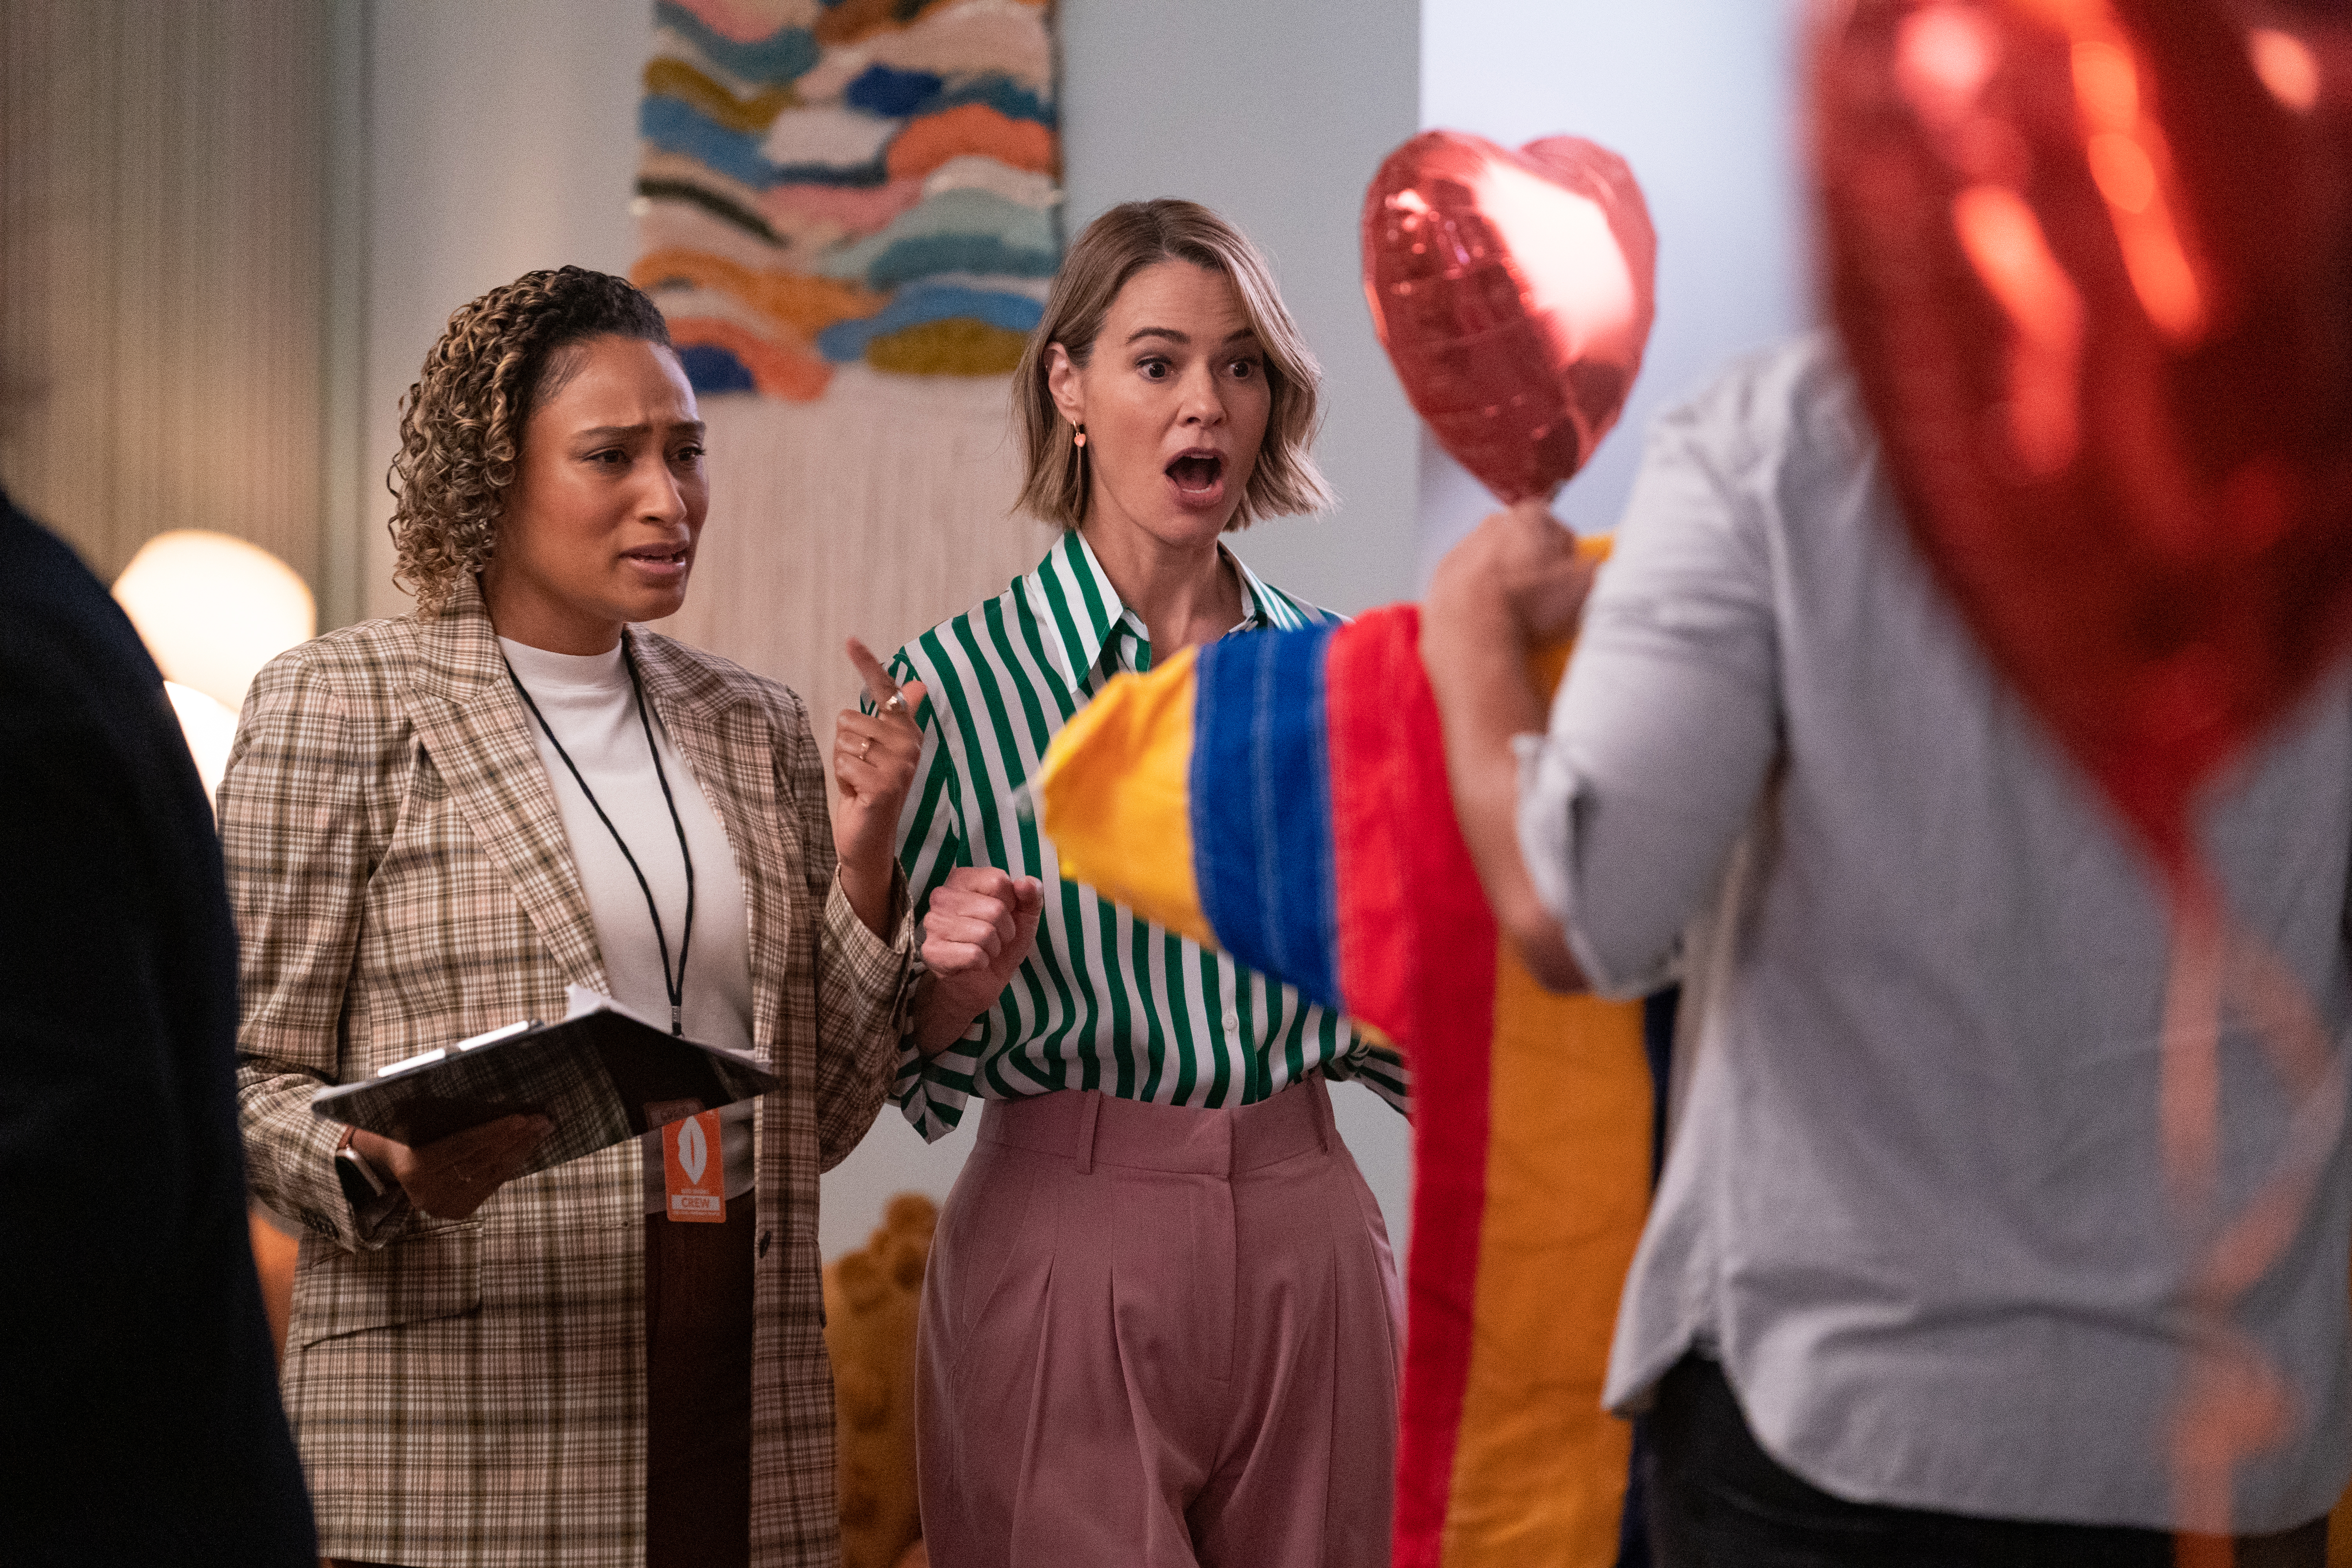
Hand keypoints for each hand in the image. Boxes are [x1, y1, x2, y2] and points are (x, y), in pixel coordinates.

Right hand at [349, 1113, 551, 1221]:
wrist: (388, 1167)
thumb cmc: (404, 1134)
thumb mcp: (409, 1118)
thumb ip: (430, 1108)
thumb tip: (458, 1079)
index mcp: (415, 1167)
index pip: (463, 1145)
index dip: (493, 1131)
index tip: (520, 1118)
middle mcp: (428, 1191)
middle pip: (481, 1159)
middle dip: (515, 1139)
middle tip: (540, 1120)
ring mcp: (443, 1205)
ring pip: (491, 1174)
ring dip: (520, 1151)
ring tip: (540, 1131)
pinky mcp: (457, 1210)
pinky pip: (491, 1185)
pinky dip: (510, 1166)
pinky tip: (525, 1149)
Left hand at [835, 638, 929, 935]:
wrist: (870, 838)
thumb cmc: (872, 790)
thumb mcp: (881, 749)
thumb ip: (897, 715)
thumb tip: (917, 683)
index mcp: (908, 732)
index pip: (886, 690)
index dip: (867, 664)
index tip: (850, 639)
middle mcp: (909, 745)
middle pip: (849, 718)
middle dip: (845, 745)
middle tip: (861, 770)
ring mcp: (898, 767)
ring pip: (844, 740)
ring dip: (843, 762)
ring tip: (859, 781)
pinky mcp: (883, 786)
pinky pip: (844, 763)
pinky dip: (843, 780)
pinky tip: (857, 794)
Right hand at [914, 866, 1046, 1055]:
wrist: (980, 982)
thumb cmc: (1000, 942)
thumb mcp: (1024, 916)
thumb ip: (1031, 895)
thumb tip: (1026, 882)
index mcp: (962, 879)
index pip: (998, 881)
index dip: (1011, 903)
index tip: (1004, 915)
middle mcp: (942, 896)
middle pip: (995, 908)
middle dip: (1005, 929)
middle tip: (995, 938)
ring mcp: (933, 923)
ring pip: (985, 933)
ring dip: (993, 947)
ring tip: (985, 949)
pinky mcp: (932, 951)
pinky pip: (973, 954)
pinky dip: (982, 962)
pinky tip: (974, 962)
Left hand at [1426, 497, 1597, 647]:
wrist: (1471, 630)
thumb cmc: (1523, 606)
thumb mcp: (1581, 587)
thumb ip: (1597, 570)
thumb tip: (1601, 568)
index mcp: (1530, 518)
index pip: (1557, 526)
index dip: (1568, 552)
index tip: (1571, 570)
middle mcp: (1492, 526)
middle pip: (1523, 542)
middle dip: (1536, 565)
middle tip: (1547, 596)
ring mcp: (1464, 550)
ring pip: (1493, 563)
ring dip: (1506, 582)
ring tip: (1520, 614)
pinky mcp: (1444, 577)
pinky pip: (1468, 585)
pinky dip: (1479, 599)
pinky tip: (1493, 619)